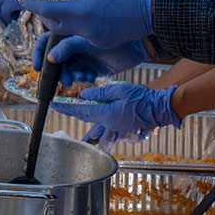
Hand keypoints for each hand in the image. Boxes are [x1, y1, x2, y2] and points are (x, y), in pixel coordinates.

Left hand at [20, 0, 153, 47]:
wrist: (152, 11)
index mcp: (81, 13)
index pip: (49, 9)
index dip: (33, 4)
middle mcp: (84, 30)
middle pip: (54, 25)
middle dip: (43, 14)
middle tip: (37, 3)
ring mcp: (94, 38)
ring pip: (67, 31)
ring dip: (59, 20)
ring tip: (56, 7)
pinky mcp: (102, 42)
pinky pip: (81, 35)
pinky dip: (75, 26)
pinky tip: (78, 14)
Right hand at [32, 33, 147, 80]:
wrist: (137, 42)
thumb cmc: (113, 33)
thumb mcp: (87, 40)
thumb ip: (69, 47)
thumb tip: (51, 58)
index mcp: (69, 32)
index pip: (46, 42)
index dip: (39, 53)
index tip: (38, 67)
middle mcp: (73, 44)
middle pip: (56, 60)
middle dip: (58, 71)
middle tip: (65, 80)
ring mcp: (82, 56)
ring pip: (68, 70)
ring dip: (71, 77)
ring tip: (80, 79)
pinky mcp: (92, 67)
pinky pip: (81, 75)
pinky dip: (83, 78)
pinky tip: (90, 77)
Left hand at [58, 81, 181, 149]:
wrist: (160, 109)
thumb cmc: (142, 98)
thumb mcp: (120, 89)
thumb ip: (100, 92)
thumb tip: (84, 93)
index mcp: (106, 114)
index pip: (80, 110)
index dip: (66, 106)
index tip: (54, 102)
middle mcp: (107, 122)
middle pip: (83, 115)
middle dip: (69, 109)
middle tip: (56, 103)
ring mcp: (113, 124)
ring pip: (90, 117)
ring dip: (79, 110)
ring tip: (67, 104)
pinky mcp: (118, 123)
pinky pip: (99, 118)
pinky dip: (90, 112)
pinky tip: (86, 106)